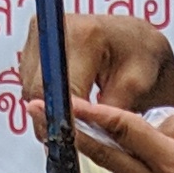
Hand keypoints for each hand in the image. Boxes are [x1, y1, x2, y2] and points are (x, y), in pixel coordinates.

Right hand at [15, 13, 173, 127]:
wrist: (135, 38)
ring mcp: (41, 36)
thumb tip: (82, 137)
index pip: (61, 88)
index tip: (74, 142)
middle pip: (39, 91)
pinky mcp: (34, 46)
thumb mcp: (135, 86)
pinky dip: (47, 100)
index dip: (65, 120)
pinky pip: (31, 84)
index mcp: (84, 36)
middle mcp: (56, 30)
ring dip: (49, 111)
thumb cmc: (142, 56)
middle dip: (55, 120)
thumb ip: (108, 112)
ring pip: (31, 91)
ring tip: (75, 122)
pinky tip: (68, 106)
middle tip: (73, 141)